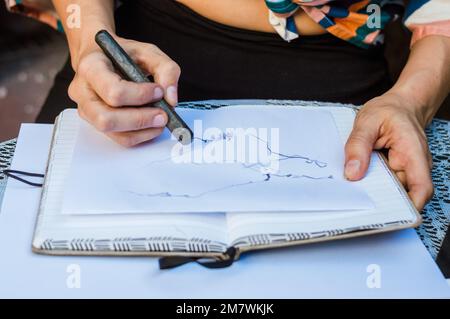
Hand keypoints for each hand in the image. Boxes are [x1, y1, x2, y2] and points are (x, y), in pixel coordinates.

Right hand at [68, 35, 180, 146]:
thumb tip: (171, 98)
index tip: (159, 91)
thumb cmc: (122, 54)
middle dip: (140, 120)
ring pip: (114, 133)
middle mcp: (82, 91)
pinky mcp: (96, 123)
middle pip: (107, 119)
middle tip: (163, 115)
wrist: (102, 56)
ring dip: (143, 130)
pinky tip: (152, 125)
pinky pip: (119, 138)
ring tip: (161, 120)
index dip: (140, 95)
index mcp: (90, 67)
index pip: (113, 91)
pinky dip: (141, 135)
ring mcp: (87, 110)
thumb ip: (166, 69)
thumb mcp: (147, 51)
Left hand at [344, 91, 433, 210]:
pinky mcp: (393, 172)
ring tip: (352, 196)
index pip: (421, 187)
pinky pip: (383, 185)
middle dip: (383, 203)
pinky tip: (355, 185)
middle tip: (358, 206)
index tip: (393, 215)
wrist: (399, 106)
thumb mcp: (368, 121)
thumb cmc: (388, 111)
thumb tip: (352, 173)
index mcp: (412, 152)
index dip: (411, 206)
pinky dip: (371, 187)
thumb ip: (358, 145)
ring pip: (391, 191)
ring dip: (374, 195)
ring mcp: (404, 170)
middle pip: (403, 194)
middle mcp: (412, 165)